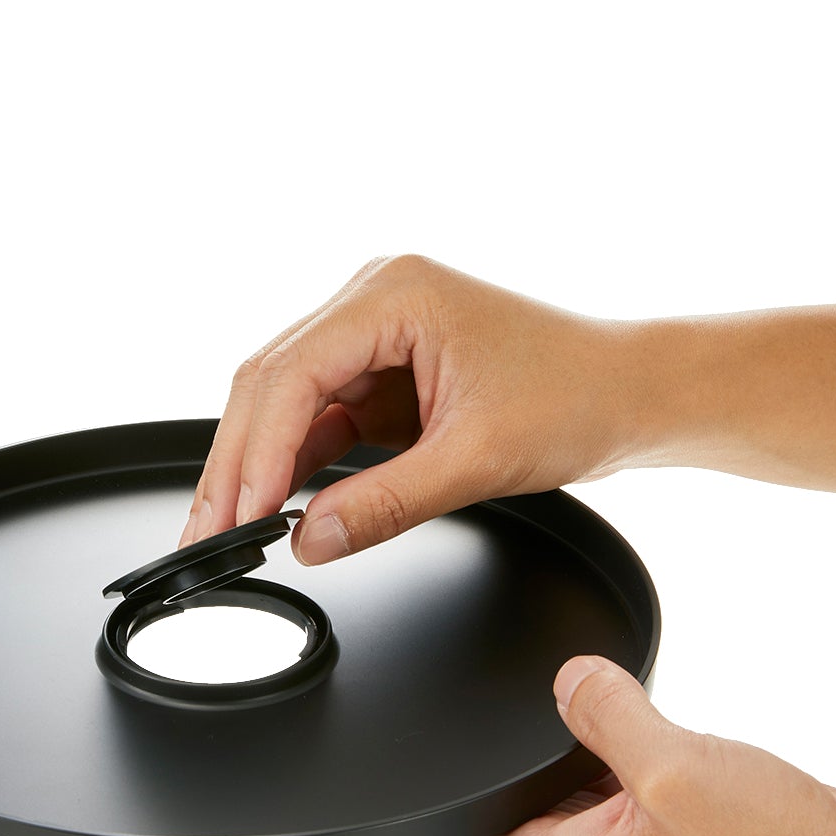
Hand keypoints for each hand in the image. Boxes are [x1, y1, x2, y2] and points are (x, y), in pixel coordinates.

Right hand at [182, 254, 649, 563]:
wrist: (630, 392)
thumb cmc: (578, 396)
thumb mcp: (477, 459)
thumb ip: (386, 503)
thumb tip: (309, 540)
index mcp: (394, 294)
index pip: (293, 372)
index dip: (258, 450)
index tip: (240, 513)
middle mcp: (374, 300)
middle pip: (272, 380)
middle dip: (237, 461)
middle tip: (205, 533)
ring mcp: (376, 336)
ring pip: (287, 401)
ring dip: (257, 464)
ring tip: (225, 528)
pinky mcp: (385, 373)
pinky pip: (322, 418)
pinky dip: (296, 462)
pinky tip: (275, 503)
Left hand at [416, 655, 835, 835]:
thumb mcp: (674, 767)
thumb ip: (607, 714)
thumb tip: (569, 677)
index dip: (407, 815)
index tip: (379, 770)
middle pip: (493, 814)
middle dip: (476, 767)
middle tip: (453, 701)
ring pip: (555, 794)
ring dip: (547, 753)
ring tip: (538, 696)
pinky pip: (609, 784)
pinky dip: (602, 749)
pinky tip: (612, 706)